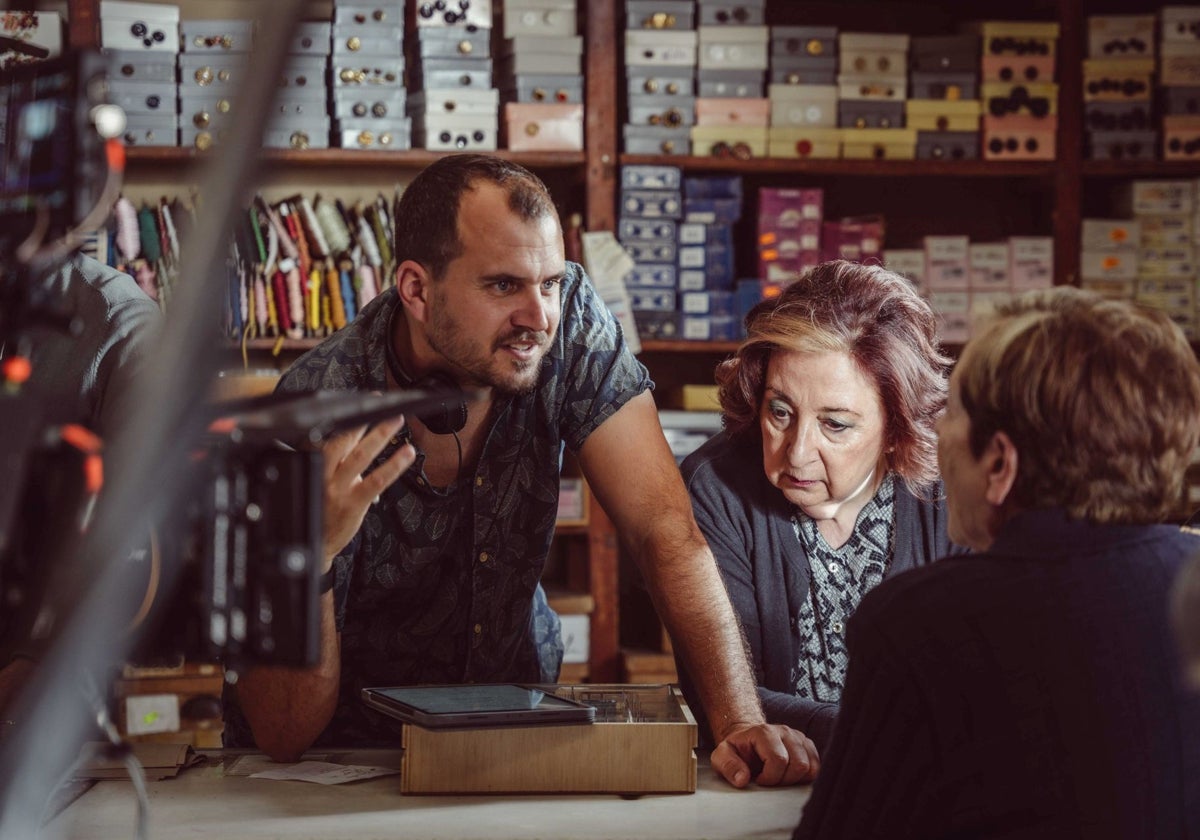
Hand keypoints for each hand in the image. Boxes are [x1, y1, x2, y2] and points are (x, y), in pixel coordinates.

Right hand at [321, 414, 414, 565]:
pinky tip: (407, 453)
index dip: (347, 417)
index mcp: (313, 464)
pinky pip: (377, 481)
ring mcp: (337, 490)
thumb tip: (353, 435)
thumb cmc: (320, 507)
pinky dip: (394, 465)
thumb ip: (334, 459)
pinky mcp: (352, 504)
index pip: (329, 434)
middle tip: (381, 403)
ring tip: (397, 420)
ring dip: (381, 435)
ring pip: (360, 456)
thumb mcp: (319, 478)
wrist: (316, 544)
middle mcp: (323, 474)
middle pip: (342, 440)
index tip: (361, 401)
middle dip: (362, 419)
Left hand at [710, 722, 819, 787]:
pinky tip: (789, 776)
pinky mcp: (807, 745)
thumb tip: (742, 779)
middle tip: (770, 780)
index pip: (779, 760)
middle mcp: (784, 731)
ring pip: (811, 767)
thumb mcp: (721, 756)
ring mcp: (798, 737)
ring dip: (795, 779)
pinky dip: (805, 776)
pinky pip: (817, 767)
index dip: (770, 778)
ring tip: (779, 777)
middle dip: (784, 780)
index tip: (759, 780)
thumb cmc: (736, 751)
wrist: (747, 741)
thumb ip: (728, 766)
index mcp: (763, 732)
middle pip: (799, 765)